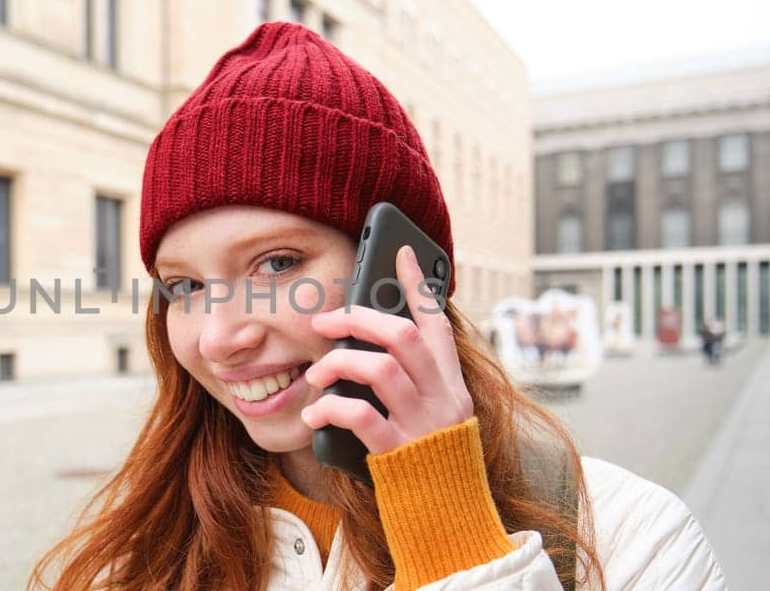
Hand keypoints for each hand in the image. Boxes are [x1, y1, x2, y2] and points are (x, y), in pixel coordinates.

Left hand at [300, 245, 473, 453]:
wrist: (450, 518)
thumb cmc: (432, 464)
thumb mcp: (434, 417)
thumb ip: (414, 384)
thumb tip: (368, 348)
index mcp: (452, 385)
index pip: (437, 323)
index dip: (417, 286)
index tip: (399, 252)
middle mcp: (443, 398)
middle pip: (403, 336)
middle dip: (359, 320)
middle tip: (324, 322)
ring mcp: (423, 425)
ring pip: (382, 369)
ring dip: (340, 364)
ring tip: (317, 373)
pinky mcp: (401, 452)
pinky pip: (361, 417)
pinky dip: (332, 408)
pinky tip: (317, 413)